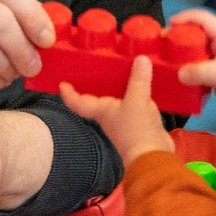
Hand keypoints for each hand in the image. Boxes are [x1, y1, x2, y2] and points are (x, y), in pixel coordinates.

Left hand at [59, 56, 173, 166]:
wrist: (153, 156)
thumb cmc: (135, 130)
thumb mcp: (137, 100)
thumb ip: (138, 79)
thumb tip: (141, 58)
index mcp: (101, 110)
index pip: (78, 102)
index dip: (69, 94)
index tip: (62, 84)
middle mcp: (109, 116)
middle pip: (97, 99)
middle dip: (95, 86)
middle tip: (95, 69)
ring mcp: (123, 121)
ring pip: (117, 101)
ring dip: (118, 89)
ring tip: (122, 71)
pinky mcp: (138, 124)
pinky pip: (134, 104)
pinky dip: (136, 94)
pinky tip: (144, 86)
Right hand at [172, 10, 215, 114]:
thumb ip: (201, 72)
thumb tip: (178, 74)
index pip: (202, 19)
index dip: (186, 17)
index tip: (170, 23)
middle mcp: (215, 45)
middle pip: (193, 34)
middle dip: (177, 37)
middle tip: (160, 44)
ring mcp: (212, 60)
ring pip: (190, 52)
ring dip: (177, 54)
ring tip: (162, 60)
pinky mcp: (209, 74)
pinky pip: (192, 67)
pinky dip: (182, 69)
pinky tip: (171, 74)